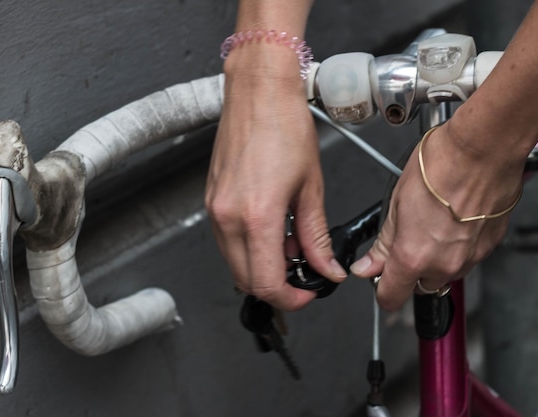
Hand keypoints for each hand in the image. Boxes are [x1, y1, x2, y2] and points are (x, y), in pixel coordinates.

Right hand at [205, 49, 346, 310]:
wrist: (259, 93)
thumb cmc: (284, 126)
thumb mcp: (311, 187)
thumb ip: (316, 236)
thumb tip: (326, 267)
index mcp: (257, 216)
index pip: (267, 282)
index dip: (290, 299)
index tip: (306, 294)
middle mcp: (228, 217)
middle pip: (246, 280)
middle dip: (276, 285)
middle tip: (302, 271)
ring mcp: (215, 209)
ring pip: (235, 263)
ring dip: (262, 265)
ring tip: (289, 243)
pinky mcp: (211, 201)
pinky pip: (227, 241)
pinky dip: (249, 247)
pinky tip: (271, 229)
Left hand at [350, 123, 523, 309]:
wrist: (483, 148)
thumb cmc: (439, 166)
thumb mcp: (396, 203)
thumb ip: (383, 244)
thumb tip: (368, 266)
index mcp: (413, 257)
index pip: (391, 297)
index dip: (382, 289)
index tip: (379, 278)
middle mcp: (444, 265)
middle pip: (420, 286)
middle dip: (410, 270)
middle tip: (407, 239)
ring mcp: (471, 257)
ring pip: (445, 273)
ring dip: (435, 259)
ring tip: (433, 223)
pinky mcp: (490, 246)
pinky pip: (467, 257)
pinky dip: (457, 246)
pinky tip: (454, 219)